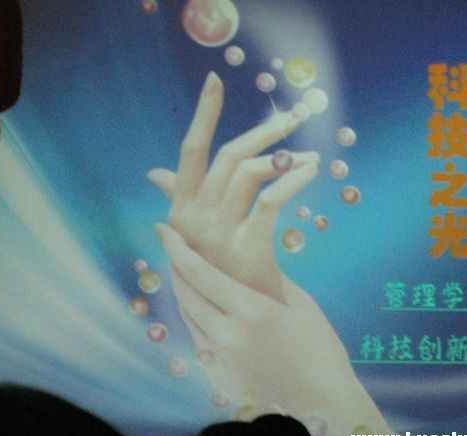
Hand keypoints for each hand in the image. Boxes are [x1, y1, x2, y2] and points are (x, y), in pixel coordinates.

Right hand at [148, 72, 318, 299]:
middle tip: (294, 117)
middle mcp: (193, 217)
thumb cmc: (220, 273)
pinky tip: (311, 171)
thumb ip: (176, 199)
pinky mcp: (246, 248)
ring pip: (248, 171)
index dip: (203, 114)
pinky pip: (269, 200)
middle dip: (263, 131)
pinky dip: (292, 181)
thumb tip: (155, 174)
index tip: (215, 81)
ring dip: (284, 156)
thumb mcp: (192, 236)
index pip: (190, 151)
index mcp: (181, 209)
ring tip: (309, 155)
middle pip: (227, 154)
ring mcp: (217, 233)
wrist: (239, 323)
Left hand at [156, 223, 391, 435]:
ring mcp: (220, 355)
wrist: (322, 401)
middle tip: (173, 247)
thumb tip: (247, 257)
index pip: (199, 273)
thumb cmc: (319, 348)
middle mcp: (227, 332)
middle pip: (185, 292)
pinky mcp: (219, 371)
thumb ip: (268, 279)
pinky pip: (195, 335)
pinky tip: (200, 304)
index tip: (163, 229)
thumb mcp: (300, 304)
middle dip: (174, 265)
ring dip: (181, 289)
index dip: (176, 248)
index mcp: (250, 310)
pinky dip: (192, 314)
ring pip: (187, 314)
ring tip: (184, 271)